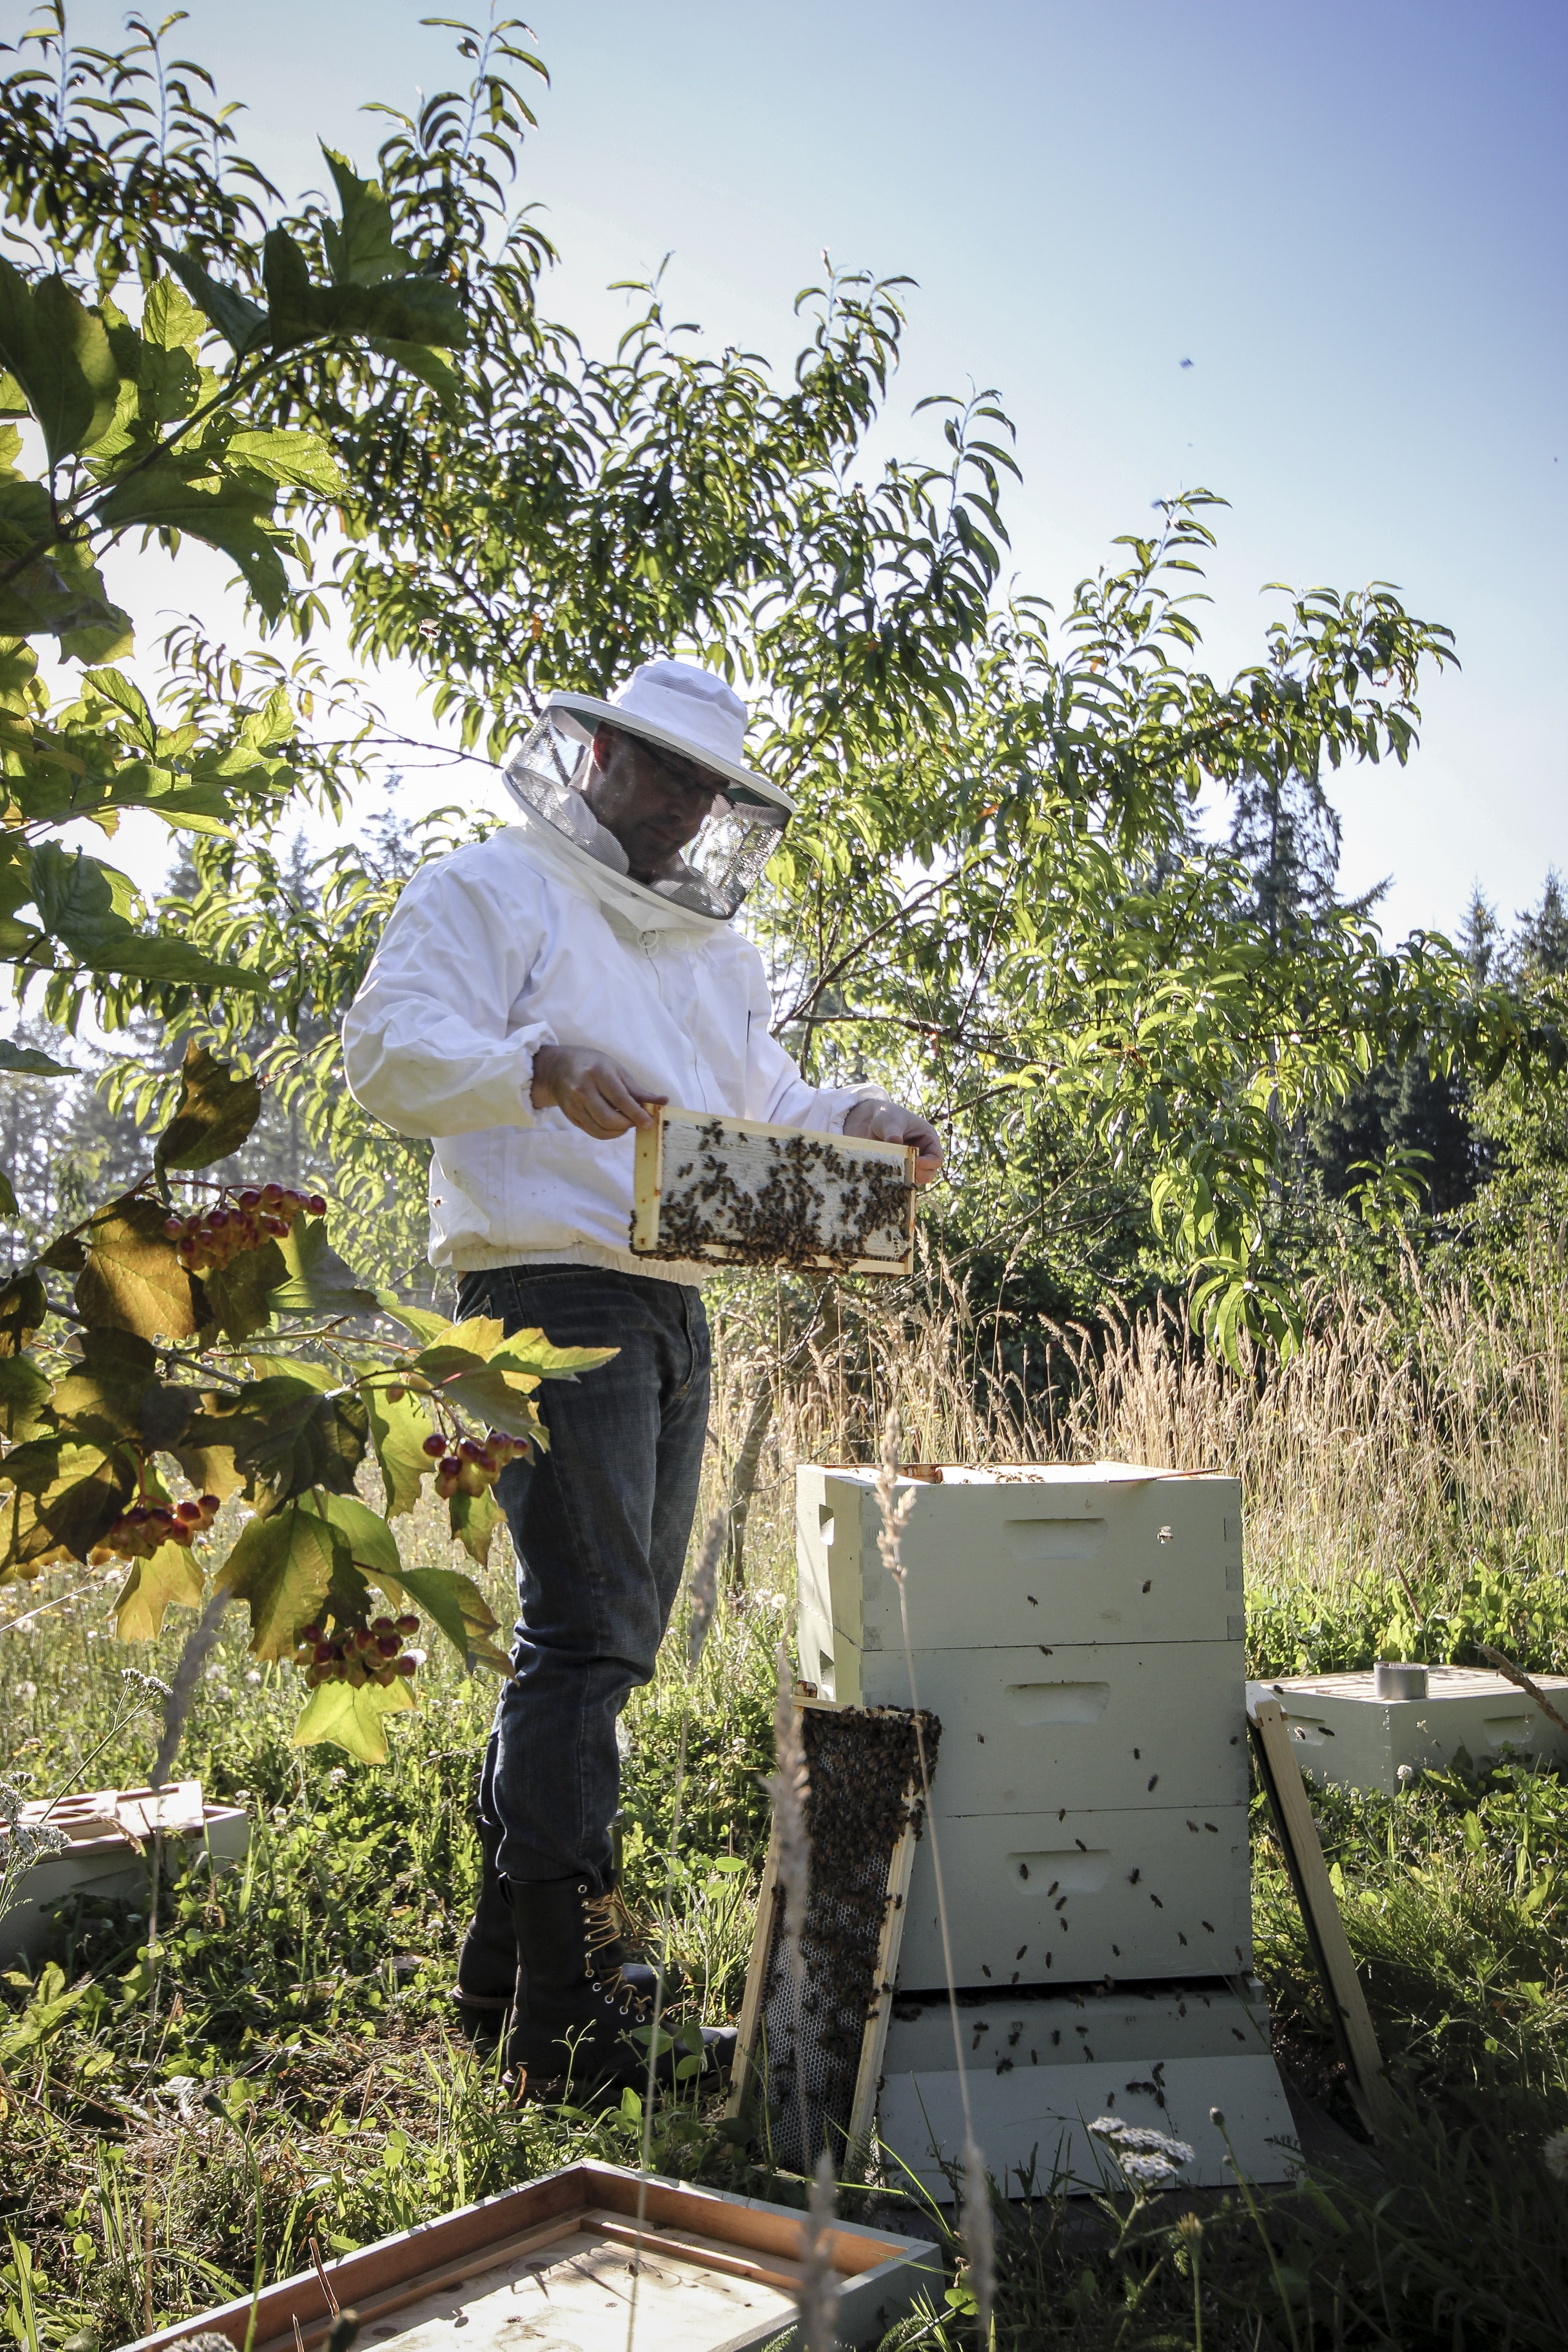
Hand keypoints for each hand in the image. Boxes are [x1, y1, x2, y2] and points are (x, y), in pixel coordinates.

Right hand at [531, 1045, 665, 1139]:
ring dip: (619, 1131)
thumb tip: (664, 1101)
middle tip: (637, 1121)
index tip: (649, 1124)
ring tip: (626, 1123)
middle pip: (609, 1119)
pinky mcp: (570, 1116)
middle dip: (627, 1125)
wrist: (558, 1068)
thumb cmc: (593, 1065)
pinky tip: (613, 1125)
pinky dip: (608, 1133)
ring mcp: (574, 1105)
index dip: (636, 1114)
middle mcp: (582, 1090)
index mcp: (597, 1073)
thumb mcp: (616, 1070)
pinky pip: (593, 1132)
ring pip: (600, 1130)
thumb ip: (638, 1090)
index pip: (620, 1099)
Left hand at [843, 1097, 943, 1185]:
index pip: (936, 1158)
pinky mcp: (898, 1168)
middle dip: (918, 1174)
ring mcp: (910, 1162)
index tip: (913, 1162)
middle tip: (903, 1170)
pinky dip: (895, 1181)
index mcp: (928, 1139)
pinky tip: (885, 1176)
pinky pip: (901, 1180)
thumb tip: (895, 1143)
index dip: (927, 1163)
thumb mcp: (891, 1121)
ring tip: (892, 1172)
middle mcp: (922, 1153)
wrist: (869, 1120)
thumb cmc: (887, 1116)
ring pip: (916, 1179)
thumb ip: (893, 1133)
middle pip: (929, 1173)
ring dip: (906, 1179)